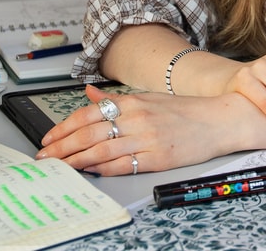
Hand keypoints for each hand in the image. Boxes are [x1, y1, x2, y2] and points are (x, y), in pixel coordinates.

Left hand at [36, 84, 232, 175]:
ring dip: (75, 160)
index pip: (90, 113)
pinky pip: (123, 165)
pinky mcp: (158, 158)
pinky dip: (102, 169)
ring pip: (101, 150)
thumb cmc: (186, 111)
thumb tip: (89, 93)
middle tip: (45, 157)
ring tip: (59, 167)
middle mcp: (138, 117)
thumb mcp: (150, 98)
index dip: (64, 127)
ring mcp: (148, 138)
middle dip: (62, 146)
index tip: (49, 138)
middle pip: (90, 132)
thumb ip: (116, 99)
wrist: (220, 120)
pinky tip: (89, 171)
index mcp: (135, 101)